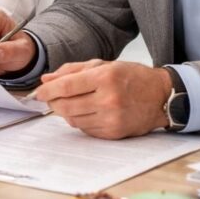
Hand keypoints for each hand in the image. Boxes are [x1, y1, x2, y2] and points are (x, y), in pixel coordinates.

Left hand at [34, 61, 171, 139]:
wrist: (161, 96)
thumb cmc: (132, 77)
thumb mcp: (104, 65)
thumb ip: (73, 71)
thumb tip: (46, 80)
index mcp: (105, 77)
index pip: (67, 86)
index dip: (48, 91)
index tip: (38, 92)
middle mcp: (109, 99)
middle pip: (66, 106)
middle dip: (53, 102)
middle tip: (50, 98)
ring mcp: (112, 118)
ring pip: (73, 119)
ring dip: (65, 112)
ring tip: (70, 102)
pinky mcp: (114, 133)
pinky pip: (86, 129)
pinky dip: (80, 121)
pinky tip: (86, 112)